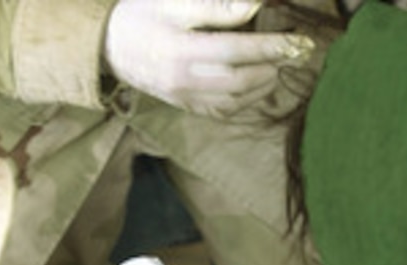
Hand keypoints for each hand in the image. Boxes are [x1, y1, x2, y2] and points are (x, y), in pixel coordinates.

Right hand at [103, 0, 314, 116]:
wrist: (110, 45)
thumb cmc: (143, 14)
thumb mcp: (174, 1)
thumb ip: (216, 7)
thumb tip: (255, 7)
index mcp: (179, 50)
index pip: (234, 51)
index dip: (269, 46)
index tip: (297, 40)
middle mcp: (181, 80)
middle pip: (239, 81)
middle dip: (272, 67)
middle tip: (294, 52)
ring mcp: (183, 98)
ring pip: (234, 102)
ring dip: (262, 87)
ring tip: (276, 66)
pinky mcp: (184, 106)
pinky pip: (222, 112)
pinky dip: (246, 102)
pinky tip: (257, 85)